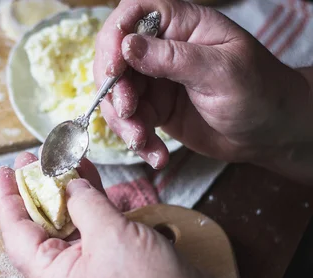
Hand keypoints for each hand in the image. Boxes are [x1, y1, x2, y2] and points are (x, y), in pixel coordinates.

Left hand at [0, 153, 221, 277]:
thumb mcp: (110, 235)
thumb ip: (85, 203)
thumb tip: (71, 186)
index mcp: (49, 275)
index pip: (15, 230)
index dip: (8, 196)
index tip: (4, 169)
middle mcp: (61, 275)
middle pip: (39, 225)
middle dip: (37, 189)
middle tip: (35, 158)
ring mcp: (86, 272)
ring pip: (67, 225)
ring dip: (66, 193)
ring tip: (61, 160)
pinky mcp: (109, 267)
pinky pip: (91, 231)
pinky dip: (90, 205)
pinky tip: (89, 179)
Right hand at [94, 0, 312, 175]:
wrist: (271, 134)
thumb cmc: (260, 92)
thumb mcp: (220, 72)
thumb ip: (173, 58)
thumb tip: (127, 45)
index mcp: (183, 25)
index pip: (134, 14)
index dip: (115, 37)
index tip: (113, 69)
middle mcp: (163, 49)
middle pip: (115, 57)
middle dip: (114, 89)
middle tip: (128, 112)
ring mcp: (156, 81)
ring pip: (117, 95)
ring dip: (124, 122)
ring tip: (142, 142)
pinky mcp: (155, 110)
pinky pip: (131, 122)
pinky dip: (137, 141)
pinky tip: (156, 155)